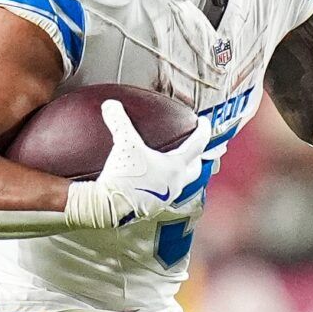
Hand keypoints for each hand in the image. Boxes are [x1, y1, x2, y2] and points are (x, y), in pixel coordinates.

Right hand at [64, 100, 211, 229]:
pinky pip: (165, 192)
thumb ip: (119, 122)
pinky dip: (164, 183)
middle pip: (195, 168)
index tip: (204, 122)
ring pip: (181, 182)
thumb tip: (110, 104)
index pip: (198, 145)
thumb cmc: (123, 176)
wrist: (109, 206)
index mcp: (175, 166)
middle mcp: (175, 183)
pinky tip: (154, 180)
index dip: (203, 130)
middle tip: (196, 148)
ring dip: (181, 172)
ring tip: (174, 164)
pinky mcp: (152, 206)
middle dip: (198, 157)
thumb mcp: (123, 145)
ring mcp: (165, 197)